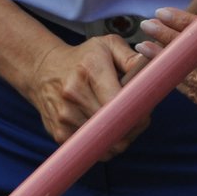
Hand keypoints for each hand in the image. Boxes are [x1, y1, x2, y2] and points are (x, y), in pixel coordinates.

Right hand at [21, 35, 148, 153]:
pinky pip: (93, 150)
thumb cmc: (83, 58)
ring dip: (121, 136)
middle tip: (139, 116)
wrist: (43, 70)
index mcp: (89, 70)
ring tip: (122, 120)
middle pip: (113, 125)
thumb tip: (152, 71)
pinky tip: (107, 129)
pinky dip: (105, 144)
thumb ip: (131, 57)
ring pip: (105, 142)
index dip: (136, 111)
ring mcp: (64, 117)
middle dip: (133, 125)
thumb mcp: (107, 46)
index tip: (145, 110)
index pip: (118, 102)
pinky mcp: (59, 134)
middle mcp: (74, 95)